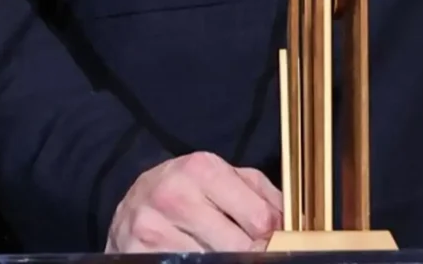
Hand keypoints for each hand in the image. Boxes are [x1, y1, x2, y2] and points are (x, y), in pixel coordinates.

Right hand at [105, 151, 284, 253]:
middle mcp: (175, 195)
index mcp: (202, 168)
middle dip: (250, 252)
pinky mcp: (140, 252)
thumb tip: (289, 222)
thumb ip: (261, 194)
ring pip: (214, 260)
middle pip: (238, 245)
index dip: (271, 235)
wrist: (133, 204)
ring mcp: (153, 227)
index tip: (271, 240)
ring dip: (225, 260)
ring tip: (220, 250)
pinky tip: (201, 256)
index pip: (259, 218)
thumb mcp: (224, 178)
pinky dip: (199, 263)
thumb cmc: (186, 189)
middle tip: (250, 250)